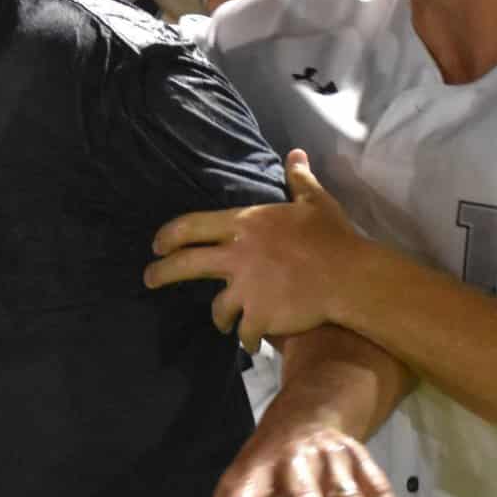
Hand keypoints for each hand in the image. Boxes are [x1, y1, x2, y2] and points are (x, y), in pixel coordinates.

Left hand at [145, 149, 361, 350]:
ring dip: (220, 317)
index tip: (156, 245)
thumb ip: (298, 179)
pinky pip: (243, 333)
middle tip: (149, 279)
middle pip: (185, 264)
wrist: (347, 276)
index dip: (169, 235)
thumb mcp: (314, 202)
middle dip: (161, 272)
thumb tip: (295, 154)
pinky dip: (248, 339)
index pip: (191, 226)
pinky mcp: (258, 316)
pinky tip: (253, 342)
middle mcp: (236, 256)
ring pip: (217, 308)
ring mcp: (245, 288)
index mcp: (244, 225)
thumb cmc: (332, 237)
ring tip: (224, 323)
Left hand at [186, 405, 403, 496]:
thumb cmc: (266, 462)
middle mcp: (298, 458)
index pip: (247, 483)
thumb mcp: (238, 485)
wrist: (306, 412)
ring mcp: (332, 457)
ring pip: (347, 487)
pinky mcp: (358, 459)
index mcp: (262, 465)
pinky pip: (375, 485)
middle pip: (303, 484)